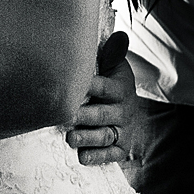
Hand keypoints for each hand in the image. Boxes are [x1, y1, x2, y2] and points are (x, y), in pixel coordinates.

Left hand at [66, 31, 139, 166]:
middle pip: (102, 114)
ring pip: (105, 136)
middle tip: (66, 116)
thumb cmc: (110, 82)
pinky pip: (111, 154)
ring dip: (87, 138)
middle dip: (84, 116)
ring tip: (69, 138)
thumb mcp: (112, 66)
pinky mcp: (121, 147)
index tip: (72, 86)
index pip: (104, 87)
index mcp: (120, 88)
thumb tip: (121, 35)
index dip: (89, 87)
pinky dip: (97, 157)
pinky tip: (81, 157)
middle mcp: (123, 111)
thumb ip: (111, 54)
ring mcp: (122, 130)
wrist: (127, 107)